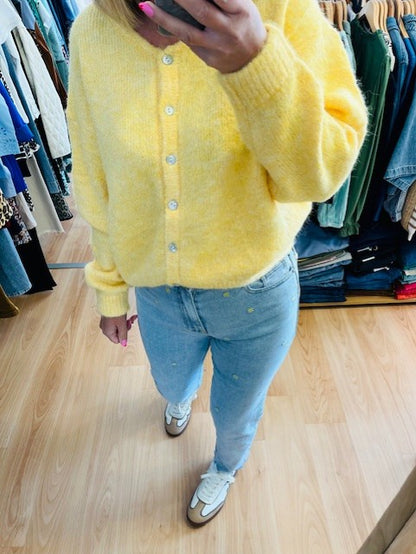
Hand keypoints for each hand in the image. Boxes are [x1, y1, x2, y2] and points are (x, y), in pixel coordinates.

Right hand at [99, 314, 137, 346]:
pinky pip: (115, 322)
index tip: (127, 327)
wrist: (111, 300)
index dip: (124, 335)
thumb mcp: (122, 325)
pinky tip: (124, 315)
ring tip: (129, 317)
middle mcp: (105, 329)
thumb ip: (123, 335)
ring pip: (118, 327)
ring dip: (124, 323)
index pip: (117, 340)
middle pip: (118, 333)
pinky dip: (121, 319)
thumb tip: (124, 344)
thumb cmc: (116, 312)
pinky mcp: (107, 317)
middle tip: (129, 321)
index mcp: (107, 332)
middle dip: (125, 328)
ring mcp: (105, 323)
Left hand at [138, 0, 266, 72]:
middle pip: (201, 11)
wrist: (254, 60)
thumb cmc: (244, 23)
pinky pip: (188, 41)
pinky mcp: (209, 59)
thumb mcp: (243, 5)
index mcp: (242, 12)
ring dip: (164, 17)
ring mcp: (218, 47)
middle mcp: (230, 31)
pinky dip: (172, 28)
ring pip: (187, 32)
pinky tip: (157, 15)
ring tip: (146, 4)